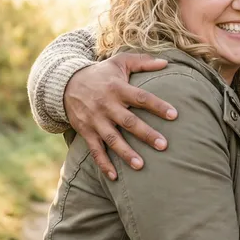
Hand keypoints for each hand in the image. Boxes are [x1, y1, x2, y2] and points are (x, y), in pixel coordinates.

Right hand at [65, 53, 175, 179]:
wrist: (65, 83)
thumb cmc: (101, 73)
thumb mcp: (119, 62)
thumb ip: (143, 62)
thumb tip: (167, 62)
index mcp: (118, 88)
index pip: (141, 98)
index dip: (158, 106)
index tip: (175, 115)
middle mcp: (107, 105)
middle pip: (128, 121)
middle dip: (146, 134)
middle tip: (164, 145)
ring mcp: (95, 120)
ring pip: (112, 139)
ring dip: (126, 153)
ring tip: (141, 166)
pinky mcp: (86, 131)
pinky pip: (95, 150)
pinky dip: (103, 164)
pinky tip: (115, 178)